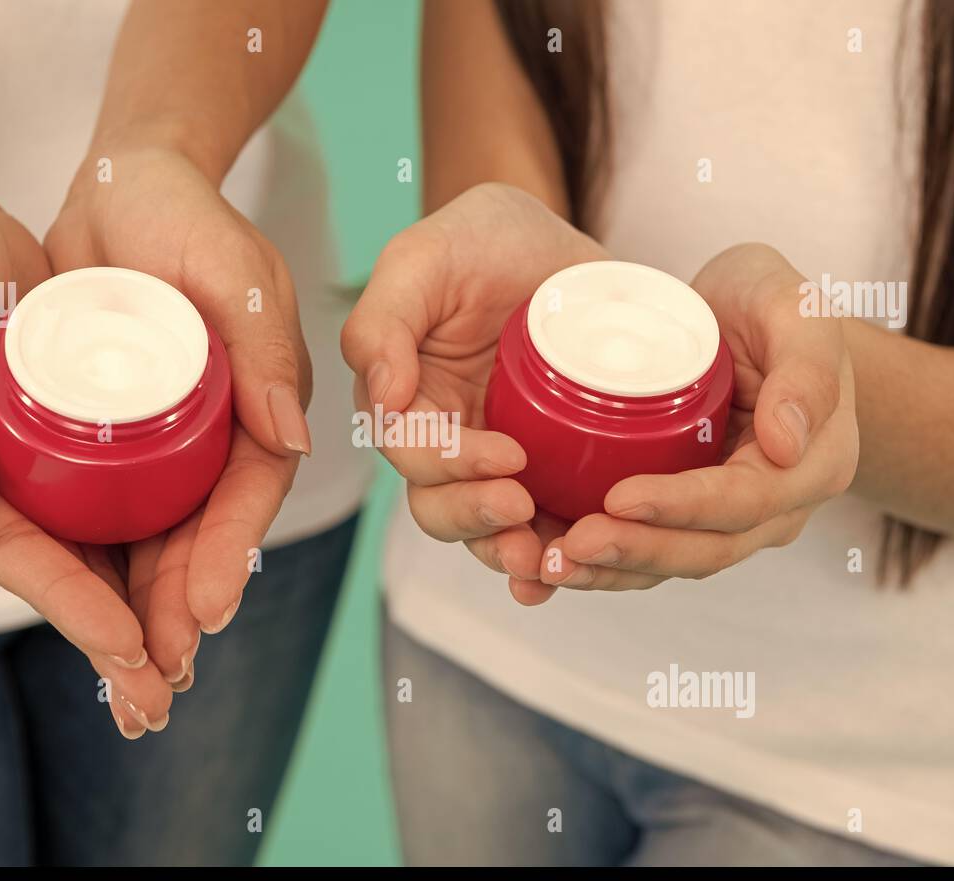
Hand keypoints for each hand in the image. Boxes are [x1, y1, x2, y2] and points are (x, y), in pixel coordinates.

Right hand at [0, 178, 173, 737]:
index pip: (20, 557)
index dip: (74, 606)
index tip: (130, 647)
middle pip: (62, 575)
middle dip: (110, 641)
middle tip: (160, 701)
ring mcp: (35, 467)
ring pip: (94, 554)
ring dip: (138, 613)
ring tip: (183, 670)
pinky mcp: (69, 443)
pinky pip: (112, 507)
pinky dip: (146, 552)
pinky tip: (185, 590)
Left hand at [45, 134, 311, 683]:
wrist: (119, 184)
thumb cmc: (185, 213)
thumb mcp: (234, 267)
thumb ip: (266, 343)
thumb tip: (296, 435)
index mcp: (266, 404)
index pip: (251, 494)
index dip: (230, 554)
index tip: (203, 611)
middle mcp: (228, 431)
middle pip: (208, 533)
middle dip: (186, 606)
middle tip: (159, 672)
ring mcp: (178, 440)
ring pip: (164, 536)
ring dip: (147, 607)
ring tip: (126, 675)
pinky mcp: (131, 437)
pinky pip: (119, 508)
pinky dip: (105, 563)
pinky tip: (84, 610)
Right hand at [341, 183, 607, 604]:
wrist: (561, 241)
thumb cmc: (483, 237)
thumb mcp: (425, 257)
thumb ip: (385, 320)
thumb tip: (383, 400)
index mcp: (405, 397)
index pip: (412, 452)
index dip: (452, 466)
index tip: (508, 458)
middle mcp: (445, 438)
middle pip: (441, 505)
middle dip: (478, 520)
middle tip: (524, 514)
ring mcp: (498, 458)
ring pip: (488, 528)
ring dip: (510, 553)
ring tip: (544, 562)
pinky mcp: (551, 466)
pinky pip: (545, 524)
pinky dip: (553, 554)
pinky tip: (570, 570)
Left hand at [542, 243, 858, 592]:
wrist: (750, 322)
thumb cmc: (771, 308)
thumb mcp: (797, 308)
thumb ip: (805, 365)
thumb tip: (787, 443)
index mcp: (811, 463)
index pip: (745, 500)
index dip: (681, 506)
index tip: (619, 497)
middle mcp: (776, 508)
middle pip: (705, 549)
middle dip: (637, 550)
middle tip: (574, 543)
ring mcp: (731, 521)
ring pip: (672, 562)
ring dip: (611, 571)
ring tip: (552, 565)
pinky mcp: (687, 518)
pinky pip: (647, 552)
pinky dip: (602, 565)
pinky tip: (551, 563)